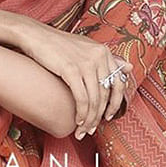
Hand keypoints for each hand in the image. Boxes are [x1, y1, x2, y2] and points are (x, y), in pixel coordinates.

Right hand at [14, 18, 130, 138]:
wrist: (35, 35)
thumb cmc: (59, 44)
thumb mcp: (86, 48)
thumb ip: (107, 59)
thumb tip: (130, 67)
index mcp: (104, 52)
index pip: (118, 83)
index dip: (115, 103)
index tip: (108, 116)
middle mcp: (99, 56)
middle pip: (105, 94)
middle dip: (99, 116)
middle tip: (92, 129)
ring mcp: (85, 63)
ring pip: (94, 100)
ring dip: (89, 119)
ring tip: (83, 130)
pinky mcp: (71, 69)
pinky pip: (81, 98)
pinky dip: (81, 114)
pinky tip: (76, 121)